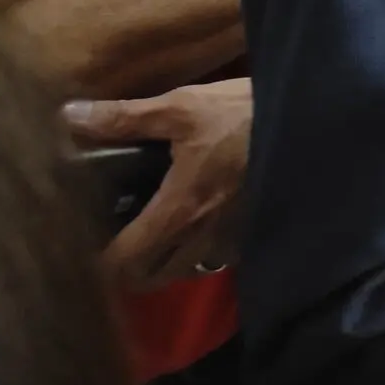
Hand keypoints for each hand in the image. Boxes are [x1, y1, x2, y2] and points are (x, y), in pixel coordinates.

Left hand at [69, 79, 251, 288]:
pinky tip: (202, 229)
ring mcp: (235, 239)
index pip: (125, 260)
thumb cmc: (245, 115)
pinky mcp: (259, 232)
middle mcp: (204, 236)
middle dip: (130, 269)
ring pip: (188, 271)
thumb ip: (124, 118)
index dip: (99, 261)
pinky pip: (220, 260)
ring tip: (158, 238)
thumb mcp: (183, 106)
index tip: (87, 245)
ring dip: (167, 263)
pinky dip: (202, 253)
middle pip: (153, 278)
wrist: (315, 121)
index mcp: (178, 210)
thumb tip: (69, 116)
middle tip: (119, 243)